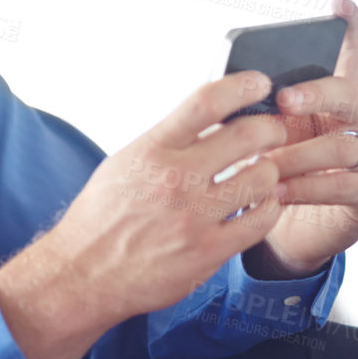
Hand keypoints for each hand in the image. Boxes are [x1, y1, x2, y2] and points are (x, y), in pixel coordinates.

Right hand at [0, 71, 290, 358]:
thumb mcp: (124, 163)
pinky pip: (260, 221)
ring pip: (262, 178)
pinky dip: (269, 208)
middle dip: (271, 129)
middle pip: (247, 135)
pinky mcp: (207, 251)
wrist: (83, 274)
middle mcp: (174, 179)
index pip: (206, 101)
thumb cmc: (102, 219)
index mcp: (153, 150)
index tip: (259, 84)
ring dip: (269, 171)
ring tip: (262, 174)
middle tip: (274, 133)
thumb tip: (208, 118)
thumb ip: (166, 140)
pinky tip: (261, 205)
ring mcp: (193, 216)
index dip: (242, 86)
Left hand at [249, 0, 357, 277]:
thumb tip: (223, 87)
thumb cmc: (277, 171)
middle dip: (316, 94)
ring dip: (299, 155)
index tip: (339, 1)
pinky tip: (280, 191)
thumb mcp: (266, 136)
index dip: (349, 27)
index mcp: (336, 96)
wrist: (290, 231)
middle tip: (283, 100)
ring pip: (342, 146)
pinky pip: (343, 185)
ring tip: (266, 165)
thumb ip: (257, 110)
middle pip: (348, 94)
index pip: (350, 54)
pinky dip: (308, 187)